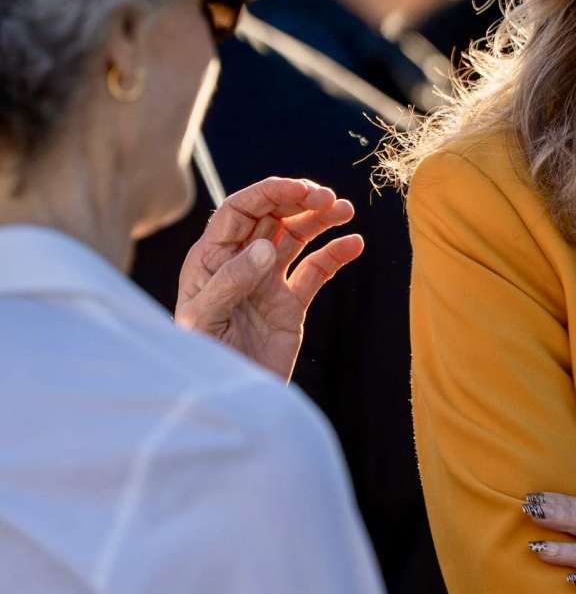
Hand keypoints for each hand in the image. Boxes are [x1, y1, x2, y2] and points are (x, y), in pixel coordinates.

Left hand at [175, 176, 363, 380]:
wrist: (229, 405)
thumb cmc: (203, 360)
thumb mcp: (205, 318)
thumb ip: (232, 280)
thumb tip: (268, 245)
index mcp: (212, 258)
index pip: (239, 210)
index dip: (269, 193)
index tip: (301, 188)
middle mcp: (240, 263)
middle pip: (271, 216)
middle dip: (298, 200)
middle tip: (327, 198)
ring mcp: (266, 283)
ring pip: (296, 237)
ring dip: (320, 219)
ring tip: (345, 210)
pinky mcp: (289, 305)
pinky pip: (315, 271)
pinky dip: (335, 254)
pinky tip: (354, 244)